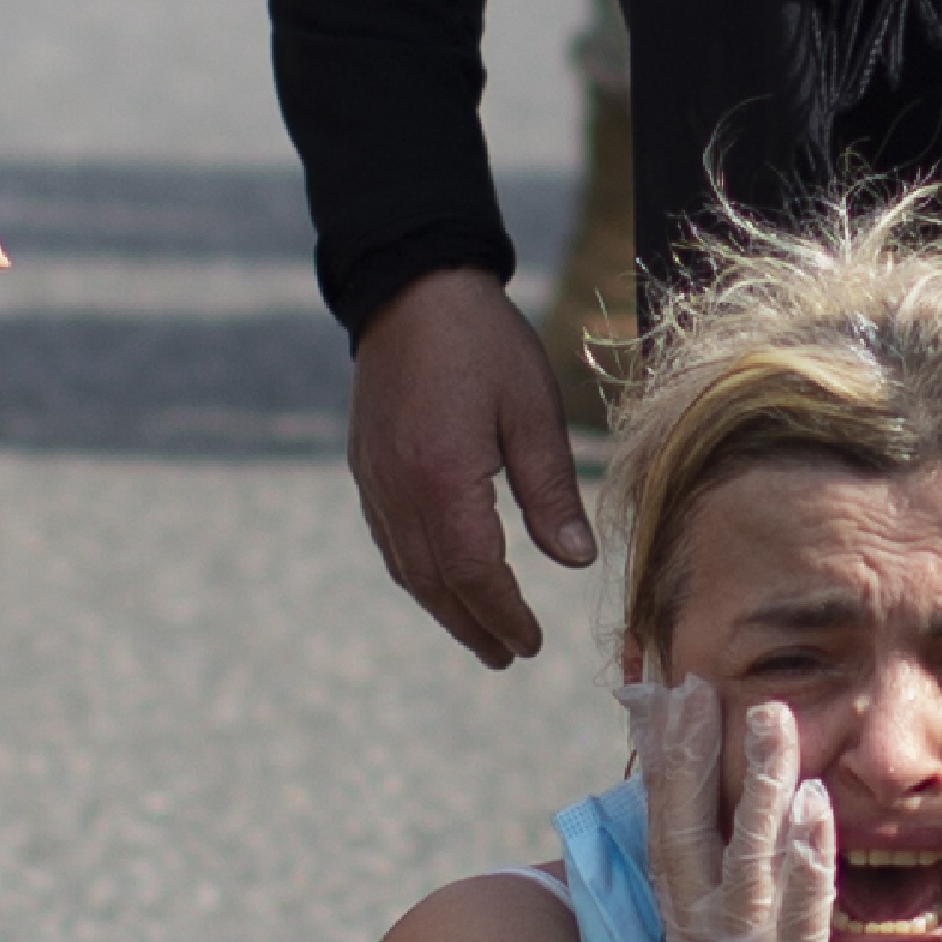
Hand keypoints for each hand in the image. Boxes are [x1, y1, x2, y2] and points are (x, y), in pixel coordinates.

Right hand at [348, 268, 594, 667]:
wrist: (411, 284)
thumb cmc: (483, 342)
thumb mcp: (533, 411)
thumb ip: (552, 491)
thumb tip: (576, 561)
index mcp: (443, 476)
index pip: (473, 572)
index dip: (502, 614)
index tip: (530, 642)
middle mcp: (398, 486)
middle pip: (433, 582)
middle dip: (472, 626)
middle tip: (507, 657)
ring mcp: (374, 477)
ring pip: (406, 566)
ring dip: (443, 608)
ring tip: (479, 635)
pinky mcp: (366, 464)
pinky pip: (388, 537)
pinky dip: (417, 572)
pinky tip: (441, 582)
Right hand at [639, 676, 893, 941]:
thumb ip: (749, 936)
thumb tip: (743, 878)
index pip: (671, 844)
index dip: (669, 772)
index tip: (673, 703)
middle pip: (684, 840)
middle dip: (689, 760)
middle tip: (698, 686)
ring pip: (744, 866)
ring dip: (757, 789)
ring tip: (770, 718)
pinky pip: (798, 920)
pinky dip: (806, 862)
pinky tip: (819, 808)